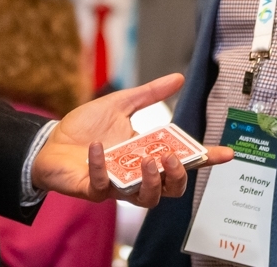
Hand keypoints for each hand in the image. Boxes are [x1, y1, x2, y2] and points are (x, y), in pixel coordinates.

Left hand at [31, 73, 234, 207]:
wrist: (49, 140)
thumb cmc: (85, 127)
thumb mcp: (120, 104)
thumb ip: (149, 94)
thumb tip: (178, 77)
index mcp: (147, 154)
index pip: (183, 161)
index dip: (206, 159)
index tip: (227, 153)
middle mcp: (136, 174)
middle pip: (170, 189)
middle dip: (177, 176)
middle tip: (171, 157)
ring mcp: (116, 185)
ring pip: (145, 199)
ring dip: (151, 182)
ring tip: (149, 160)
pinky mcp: (93, 190)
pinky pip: (103, 186)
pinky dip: (102, 167)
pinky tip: (99, 148)